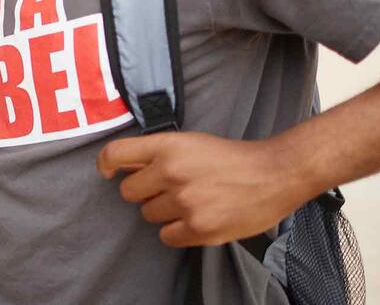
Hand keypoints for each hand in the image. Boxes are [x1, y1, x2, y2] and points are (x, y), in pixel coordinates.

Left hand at [97, 132, 309, 246]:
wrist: (273, 174)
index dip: (105, 165)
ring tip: (190, 201)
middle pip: (128, 192)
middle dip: (144, 192)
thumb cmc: (229, 157)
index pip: (115, 154)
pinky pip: (167, 236)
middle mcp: (172, 172)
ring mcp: (185, 202)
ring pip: (148, 215)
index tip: (108, 172)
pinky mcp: (200, 228)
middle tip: (167, 189)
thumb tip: (122, 166)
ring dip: (163, 212)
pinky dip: (178, 231)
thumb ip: (156, 153)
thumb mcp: (188, 142)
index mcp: (167, 146)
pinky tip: (196, 218)